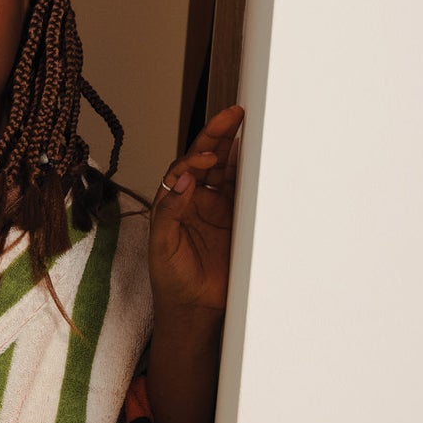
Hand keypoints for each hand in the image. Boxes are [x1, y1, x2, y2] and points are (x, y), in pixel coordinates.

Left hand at [149, 104, 243, 316]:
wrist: (195, 309)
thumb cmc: (171, 281)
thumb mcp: (163, 248)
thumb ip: (169, 213)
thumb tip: (182, 180)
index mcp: (173, 204)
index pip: (182, 170)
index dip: (194, 159)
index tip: (205, 157)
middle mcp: (195, 202)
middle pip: (207, 160)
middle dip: (218, 134)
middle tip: (233, 113)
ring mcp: (218, 209)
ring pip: (228, 169)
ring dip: (236, 146)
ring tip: (247, 122)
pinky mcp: (238, 220)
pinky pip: (246, 189)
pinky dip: (253, 171)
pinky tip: (259, 154)